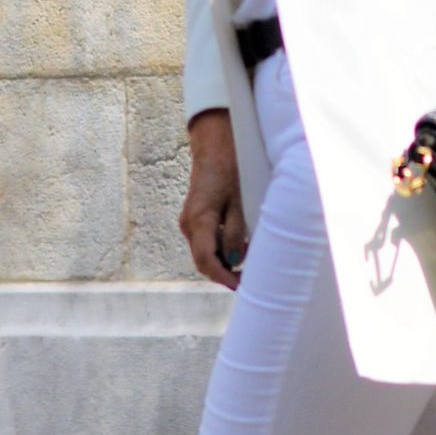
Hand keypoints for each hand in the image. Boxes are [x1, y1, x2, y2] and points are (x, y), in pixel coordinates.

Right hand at [179, 110, 247, 290]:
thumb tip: (234, 259)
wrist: (214, 147)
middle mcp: (188, 225)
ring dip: (223, 262)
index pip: (206, 260)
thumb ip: (236, 232)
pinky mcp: (194, 219)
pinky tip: (238, 248)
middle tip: (247, 281)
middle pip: (203, 261)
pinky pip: (205, 242)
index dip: (223, 277)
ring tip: (247, 263)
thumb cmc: (230, 170)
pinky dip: (219, 250)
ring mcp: (189, 222)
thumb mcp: (239, 202)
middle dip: (224, 274)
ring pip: (204, 253)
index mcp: (199, 220)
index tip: (239, 287)